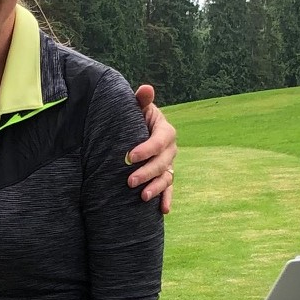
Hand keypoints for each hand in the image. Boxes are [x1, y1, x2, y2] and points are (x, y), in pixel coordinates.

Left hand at [128, 83, 175, 214]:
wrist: (136, 131)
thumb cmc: (136, 118)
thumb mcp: (138, 108)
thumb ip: (142, 101)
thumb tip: (146, 88)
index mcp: (165, 131)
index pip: (160, 140)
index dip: (147, 148)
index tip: (130, 156)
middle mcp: (170, 149)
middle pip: (163, 162)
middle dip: (147, 172)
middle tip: (129, 181)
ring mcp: (168, 164)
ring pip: (166, 177)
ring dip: (156, 188)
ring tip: (142, 196)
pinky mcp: (164, 176)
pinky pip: (168, 189)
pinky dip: (166, 199)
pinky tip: (163, 210)